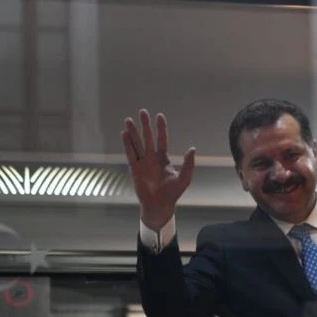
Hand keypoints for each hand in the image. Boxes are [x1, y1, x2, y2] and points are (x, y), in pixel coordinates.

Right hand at [121, 109, 195, 230]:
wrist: (160, 205)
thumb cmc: (173, 193)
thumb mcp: (185, 178)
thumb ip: (189, 163)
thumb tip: (192, 148)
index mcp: (163, 159)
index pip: (161, 140)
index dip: (161, 128)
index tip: (159, 116)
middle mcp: (152, 159)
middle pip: (147, 138)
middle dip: (145, 125)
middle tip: (142, 111)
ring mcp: (142, 163)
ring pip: (137, 143)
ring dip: (133, 132)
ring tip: (128, 119)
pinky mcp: (134, 169)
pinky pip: (130, 153)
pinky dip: (127, 144)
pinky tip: (124, 133)